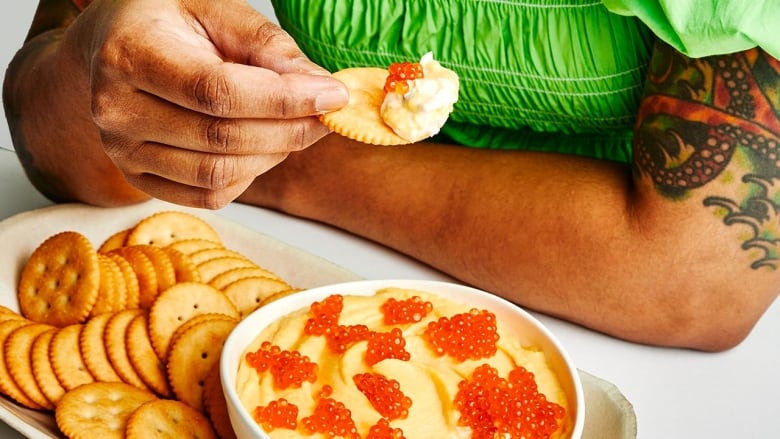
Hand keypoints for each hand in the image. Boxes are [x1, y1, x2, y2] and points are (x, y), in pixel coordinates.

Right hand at [67, 0, 347, 207]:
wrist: (113, 47)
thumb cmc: (167, 21)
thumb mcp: (214, 8)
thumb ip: (266, 44)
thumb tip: (317, 85)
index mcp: (130, 53)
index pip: (217, 92)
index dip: (282, 100)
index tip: (331, 95)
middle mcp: (117, 109)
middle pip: (222, 139)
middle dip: (290, 130)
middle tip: (326, 113)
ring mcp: (123, 151)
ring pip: (218, 174)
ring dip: (274, 155)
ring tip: (296, 126)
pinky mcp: (139, 178)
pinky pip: (208, 196)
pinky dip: (249, 175)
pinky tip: (263, 147)